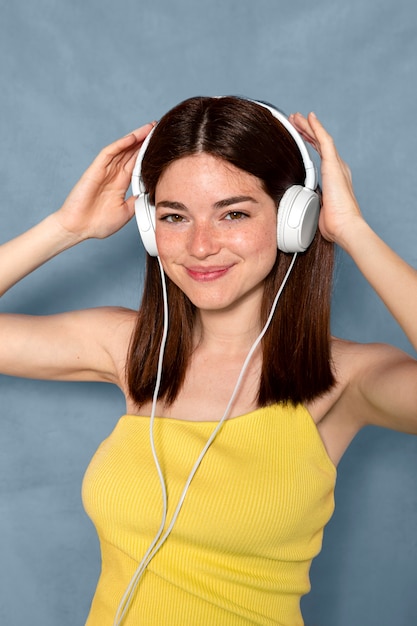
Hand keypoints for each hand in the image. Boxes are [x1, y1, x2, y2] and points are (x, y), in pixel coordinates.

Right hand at [54, 123, 154, 239]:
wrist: (78, 229)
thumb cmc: (97, 224)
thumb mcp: (125, 212)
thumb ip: (136, 201)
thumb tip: (150, 193)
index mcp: (119, 185)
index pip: (135, 164)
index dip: (146, 154)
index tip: (160, 147)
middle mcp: (112, 175)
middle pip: (130, 153)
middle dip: (144, 141)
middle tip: (158, 129)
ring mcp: (104, 171)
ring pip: (122, 149)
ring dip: (136, 137)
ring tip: (150, 127)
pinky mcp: (95, 169)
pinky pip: (109, 152)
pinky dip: (121, 144)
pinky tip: (133, 137)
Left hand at [289, 112, 362, 245]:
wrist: (344, 227)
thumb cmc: (333, 224)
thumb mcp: (317, 208)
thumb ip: (310, 200)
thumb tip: (299, 202)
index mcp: (334, 178)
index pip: (321, 155)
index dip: (311, 143)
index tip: (300, 135)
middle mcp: (337, 169)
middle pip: (320, 144)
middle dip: (307, 131)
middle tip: (295, 121)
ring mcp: (337, 165)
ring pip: (320, 139)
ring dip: (308, 126)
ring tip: (296, 117)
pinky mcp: (334, 165)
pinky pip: (324, 140)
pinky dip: (316, 127)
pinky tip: (308, 118)